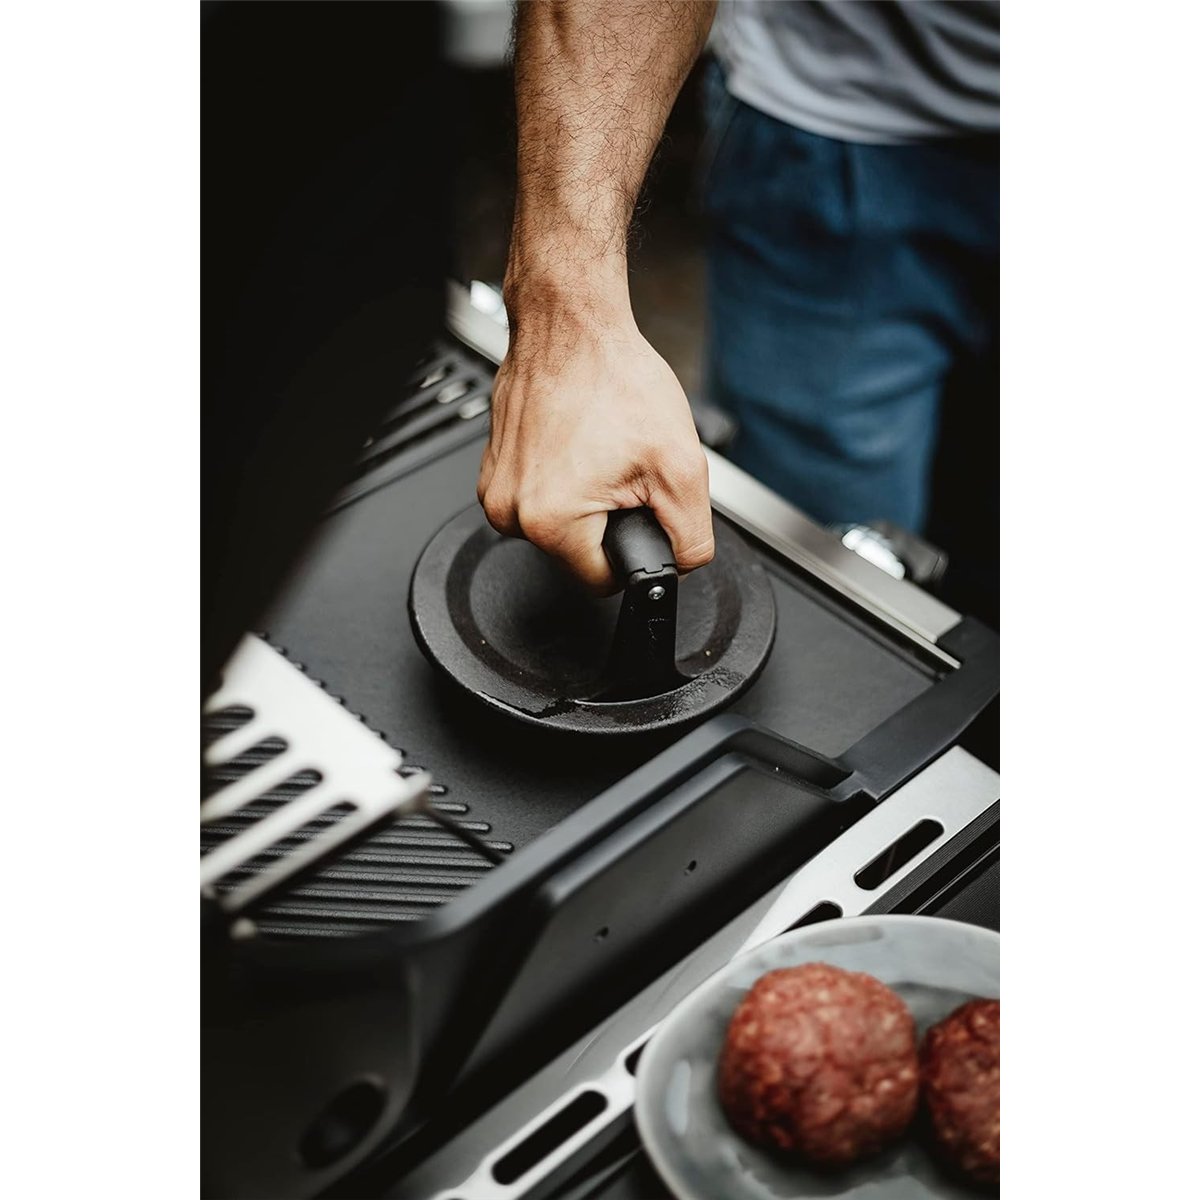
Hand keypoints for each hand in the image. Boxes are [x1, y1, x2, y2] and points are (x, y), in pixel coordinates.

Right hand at [477, 300, 714, 592]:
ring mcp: (496, 490)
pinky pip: (541, 496)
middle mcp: (510, 512)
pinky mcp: (495, 470)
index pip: (603, 582)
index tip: (639, 508)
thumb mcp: (681, 466)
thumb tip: (682, 567)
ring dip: (589, 498)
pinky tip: (580, 440)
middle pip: (579, 553)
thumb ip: (691, 536)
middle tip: (624, 469)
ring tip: (602, 450)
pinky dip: (566, 477)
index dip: (635, 549)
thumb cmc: (613, 377)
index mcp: (549, 521)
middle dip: (611, 519)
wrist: (571, 324)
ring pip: (561, 525)